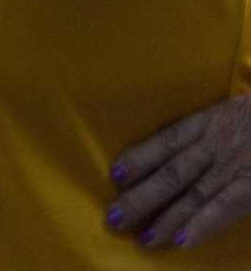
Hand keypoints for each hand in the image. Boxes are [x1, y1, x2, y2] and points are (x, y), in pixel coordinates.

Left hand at [111, 95, 250, 248]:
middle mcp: (217, 143)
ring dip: (165, 217)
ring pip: (192, 193)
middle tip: (114, 217)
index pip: (168, 139)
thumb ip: (216, 130)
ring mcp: (235, 166)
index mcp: (212, 121)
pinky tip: (180, 240)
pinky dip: (201, 224)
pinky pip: (225, 207)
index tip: (115, 173)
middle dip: (142, 197)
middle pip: (171, 172)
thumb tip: (186, 153)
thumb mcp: (240, 111)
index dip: (140, 156)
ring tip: (142, 238)